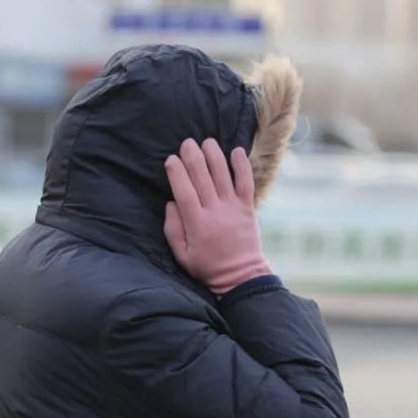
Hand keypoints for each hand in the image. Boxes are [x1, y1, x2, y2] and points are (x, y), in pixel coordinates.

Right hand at [164, 138, 272, 295]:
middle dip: (193, 157)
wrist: (241, 276)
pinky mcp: (247, 208)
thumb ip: (173, 229)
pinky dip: (242, 166)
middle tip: (187, 142)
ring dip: (214, 155)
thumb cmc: (207, 267)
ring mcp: (233, 208)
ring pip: (223, 175)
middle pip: (202, 177)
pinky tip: (237, 150)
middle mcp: (214, 211)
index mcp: (196, 223)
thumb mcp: (182, 255)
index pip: (184, 191)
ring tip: (207, 141)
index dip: (177, 173)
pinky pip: (246, 182)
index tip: (170, 159)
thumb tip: (171, 203)